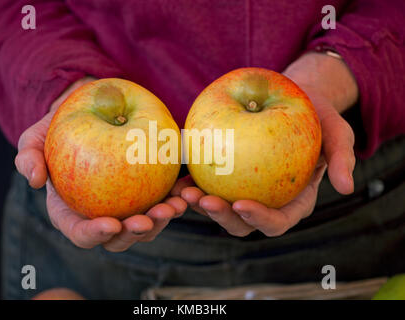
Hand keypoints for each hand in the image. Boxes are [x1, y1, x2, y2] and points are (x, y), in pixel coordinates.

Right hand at [15, 76, 186, 250]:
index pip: (82, 234)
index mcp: (72, 213)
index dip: (95, 235)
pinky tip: (186, 188)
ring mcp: (127, 205)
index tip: (110, 223)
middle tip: (148, 219)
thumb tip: (36, 180)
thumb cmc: (57, 131)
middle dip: (136, 233)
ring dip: (163, 219)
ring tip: (175, 205)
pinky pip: (164, 199)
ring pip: (148, 224)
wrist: (90, 114)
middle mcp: (101, 214)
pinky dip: (176, 197)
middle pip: (120, 238)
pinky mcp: (148, 190)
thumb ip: (28, 157)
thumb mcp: (34, 138)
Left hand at [178, 52, 358, 236]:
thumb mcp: (337, 131)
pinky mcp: (225, 174)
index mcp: (293, 201)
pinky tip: (176, 174)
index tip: (241, 204)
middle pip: (241, 223)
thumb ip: (342, 158)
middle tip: (204, 200)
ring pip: (218, 207)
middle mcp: (266, 201)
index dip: (259, 219)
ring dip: (199, 204)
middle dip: (221, 217)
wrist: (295, 98)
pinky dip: (191, 181)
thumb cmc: (318, 116)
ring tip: (182, 190)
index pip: (277, 220)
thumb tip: (347, 188)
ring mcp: (243, 189)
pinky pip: (206, 182)